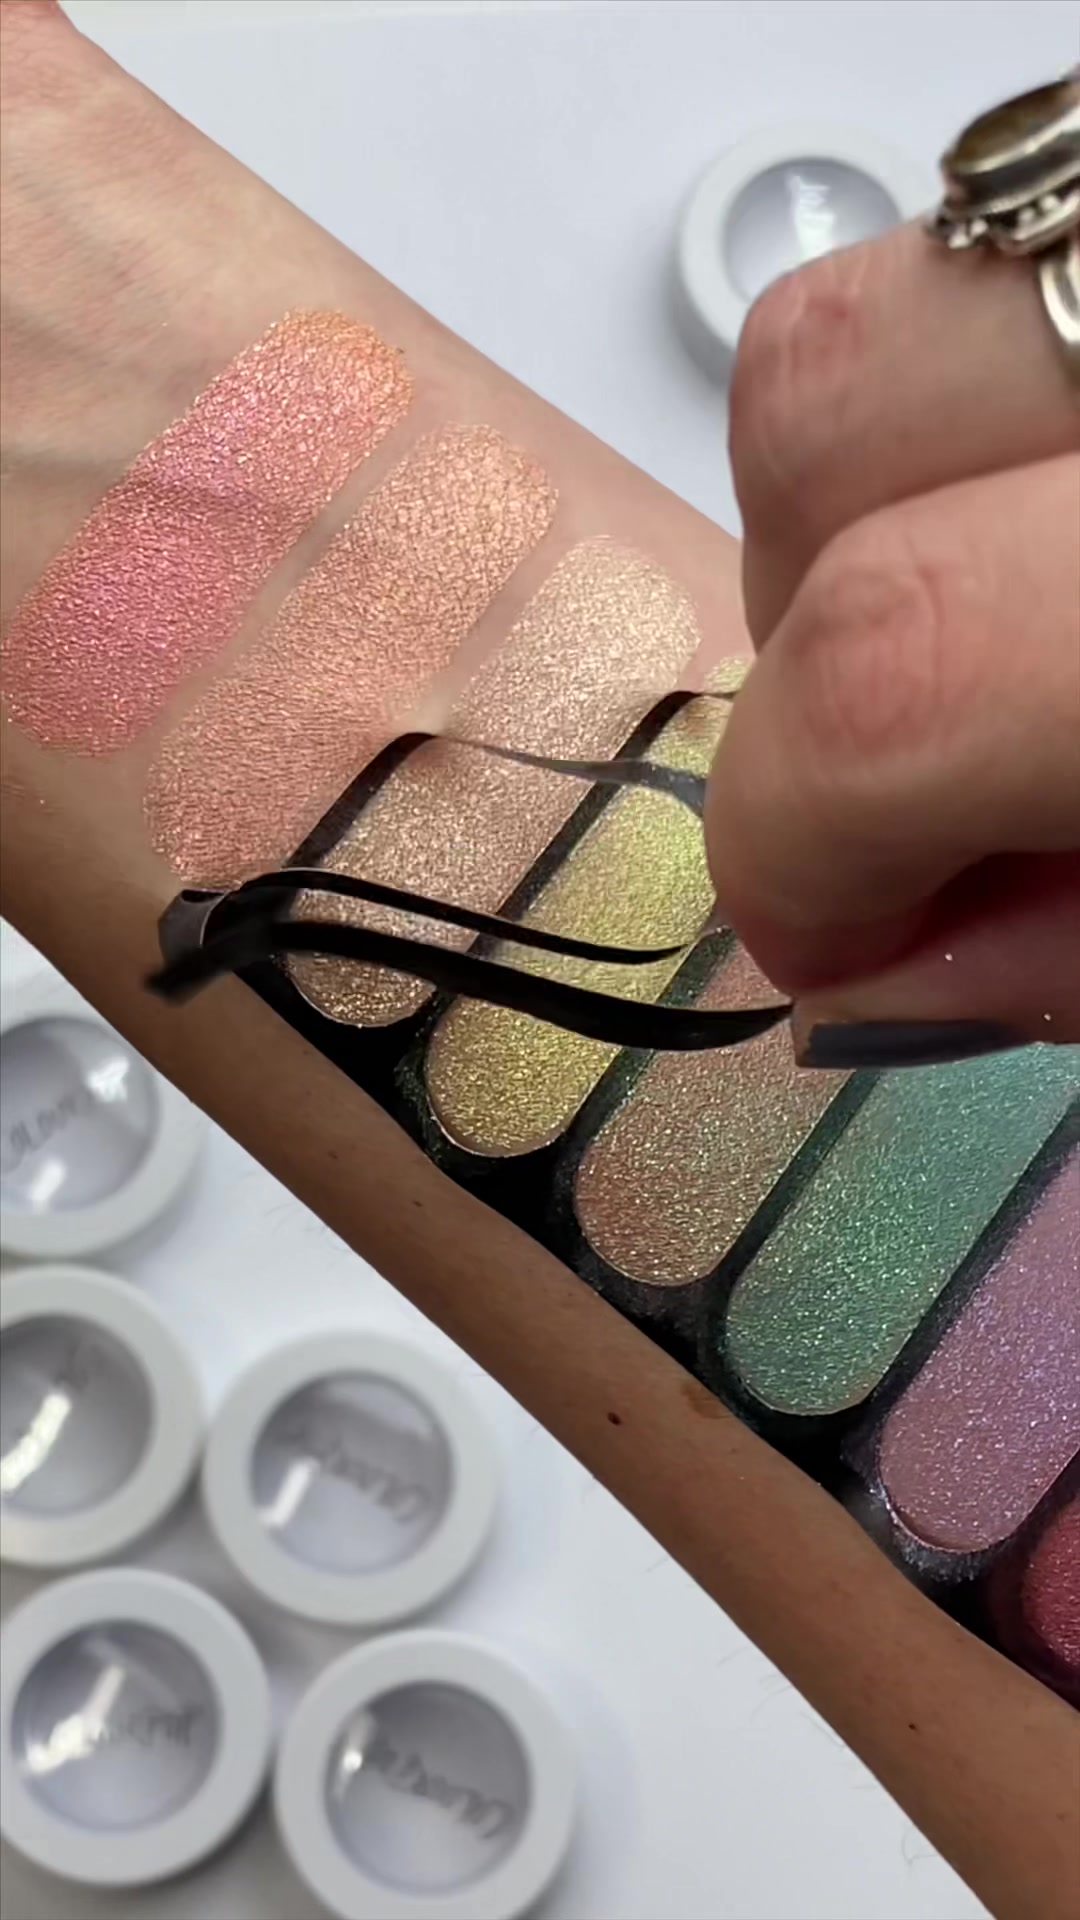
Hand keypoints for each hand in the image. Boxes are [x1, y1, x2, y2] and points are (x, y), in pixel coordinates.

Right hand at [706, 221, 1079, 1065]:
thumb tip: (878, 966)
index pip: (890, 673)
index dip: (803, 852)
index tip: (841, 943)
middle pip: (829, 424)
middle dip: (797, 644)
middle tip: (902, 782)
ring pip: (871, 315)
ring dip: (850, 510)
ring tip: (968, 633)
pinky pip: (973, 274)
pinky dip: (956, 424)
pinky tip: (1038, 530)